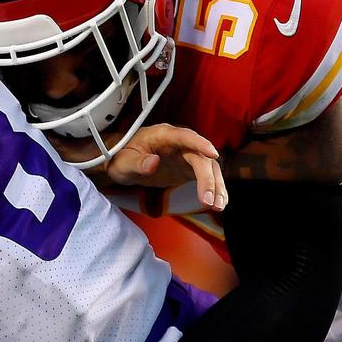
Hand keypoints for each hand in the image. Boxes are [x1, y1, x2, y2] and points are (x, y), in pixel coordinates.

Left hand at [105, 124, 226, 210]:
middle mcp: (179, 143)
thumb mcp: (124, 163)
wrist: (123, 164)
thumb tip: (152, 162)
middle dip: (208, 179)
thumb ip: (137, 163)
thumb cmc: (121, 158)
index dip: (200, 144)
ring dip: (216, 186)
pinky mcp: (189, 168)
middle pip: (200, 157)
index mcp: (163, 135)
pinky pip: (206, 177)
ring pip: (208, 168)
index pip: (185, 136)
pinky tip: (219, 203)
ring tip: (218, 207)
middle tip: (208, 201)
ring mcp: (186, 155)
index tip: (213, 154)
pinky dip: (214, 190)